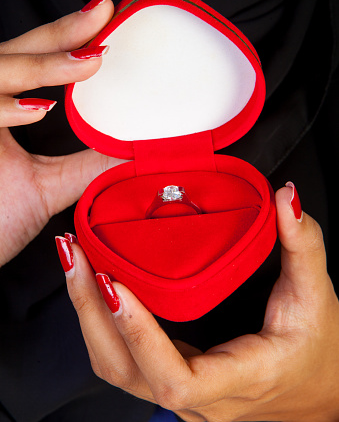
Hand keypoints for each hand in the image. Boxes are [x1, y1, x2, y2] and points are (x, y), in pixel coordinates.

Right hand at [0, 0, 124, 265]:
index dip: (67, 36)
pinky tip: (38, 109)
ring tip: (91, 62)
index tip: (108, 18)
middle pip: (15, 52)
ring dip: (41, 66)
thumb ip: (86, 163)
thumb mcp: (48, 187)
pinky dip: (3, 109)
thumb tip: (134, 148)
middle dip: (60, 32)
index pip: (33, 61)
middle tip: (105, 14)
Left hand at [59, 183, 338, 421]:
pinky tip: (94, 284)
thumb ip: (302, 243)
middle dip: (92, 312)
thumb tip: (284, 197)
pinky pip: (122, 360)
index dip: (140, 334)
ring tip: (74, 263)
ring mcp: (180, 396)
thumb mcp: (315, 295)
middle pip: (125, 370)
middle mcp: (200, 400)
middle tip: (77, 255)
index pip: (174, 377)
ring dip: (88, 316)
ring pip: (115, 368)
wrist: (313, 387)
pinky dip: (100, 322)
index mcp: (238, 379)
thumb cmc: (316, 347)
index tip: (117, 282)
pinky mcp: (169, 380)